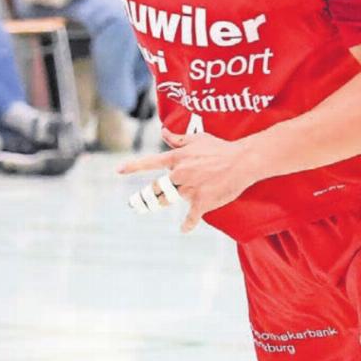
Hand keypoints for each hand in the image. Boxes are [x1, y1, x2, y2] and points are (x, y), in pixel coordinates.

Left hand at [118, 128, 258, 232]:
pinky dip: (186, 224)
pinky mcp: (202, 202)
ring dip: (157, 206)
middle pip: (155, 189)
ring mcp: (190, 189)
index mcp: (178, 158)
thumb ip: (177, 138)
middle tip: (134, 204)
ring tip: (148, 208)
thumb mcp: (197, 138)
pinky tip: (183, 229)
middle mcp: (180, 174)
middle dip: (143, 197)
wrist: (242, 161)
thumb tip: (163, 131)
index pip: (151, 162)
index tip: (118, 170)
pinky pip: (190, 217)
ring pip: (167, 201)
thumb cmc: (220, 148)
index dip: (133, 166)